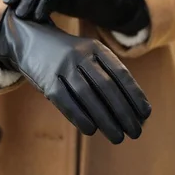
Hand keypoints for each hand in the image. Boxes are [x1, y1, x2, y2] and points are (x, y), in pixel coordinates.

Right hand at [0, 8, 151, 143]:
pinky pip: (65, 101)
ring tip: (118, 137)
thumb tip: (133, 109)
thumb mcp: (88, 55)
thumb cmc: (67, 56)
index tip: (146, 115)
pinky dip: (80, 116)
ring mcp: (62, 66)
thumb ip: (107, 76)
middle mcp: (80, 55)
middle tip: (136, 132)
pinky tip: (91, 130)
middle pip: (106, 87)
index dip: (134, 95)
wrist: (29, 37)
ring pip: (88, 96)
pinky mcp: (46, 79)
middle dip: (123, 111)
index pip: (120, 74)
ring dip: (105, 119)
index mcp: (96, 48)